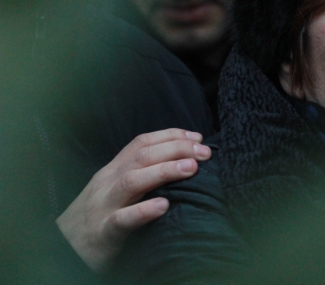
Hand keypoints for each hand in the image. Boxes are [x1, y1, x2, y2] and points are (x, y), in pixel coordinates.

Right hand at [56, 128, 211, 271]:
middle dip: (176, 149)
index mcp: (113, 170)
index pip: (142, 143)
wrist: (61, 248)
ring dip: (164, 171)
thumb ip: (141, 174)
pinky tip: (163, 206)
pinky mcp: (103, 232)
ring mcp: (104, 206)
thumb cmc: (98, 216)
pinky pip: (122, 219)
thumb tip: (182, 161)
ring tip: (191, 169)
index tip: (198, 138)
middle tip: (204, 153)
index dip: (171, 136)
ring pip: (132, 181)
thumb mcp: (116, 189)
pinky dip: (143, 211)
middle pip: (142, 156)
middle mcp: (108, 182)